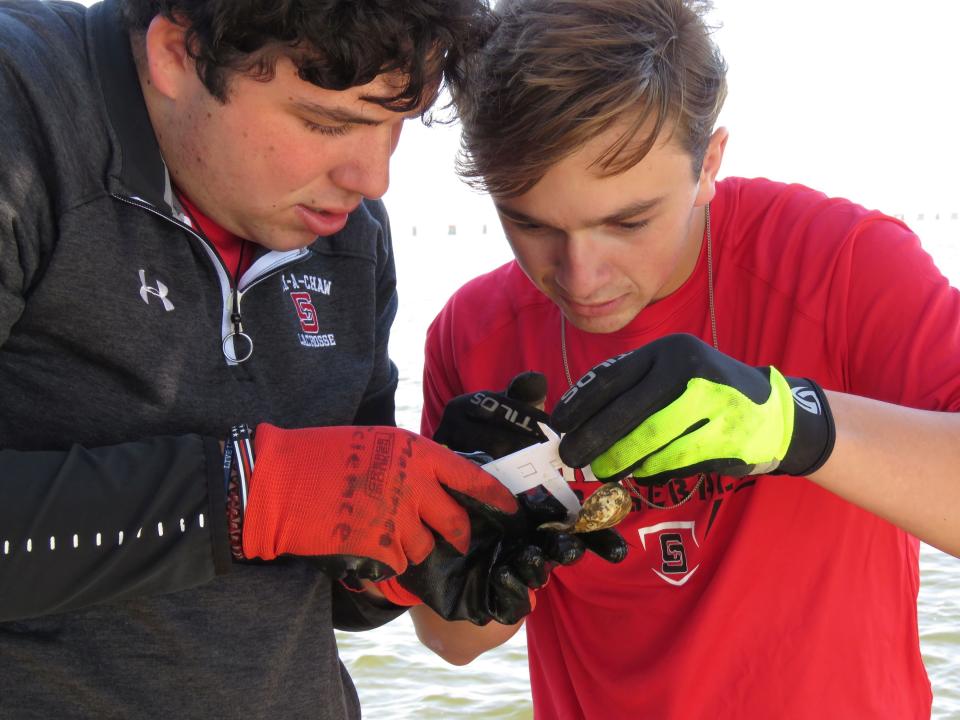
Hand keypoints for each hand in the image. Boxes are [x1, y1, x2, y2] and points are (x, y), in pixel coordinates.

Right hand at [241, 424, 517, 581]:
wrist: (278, 481)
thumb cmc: (321, 455)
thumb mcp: (376, 442)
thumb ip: (410, 462)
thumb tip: (435, 483)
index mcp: (417, 453)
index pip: (471, 477)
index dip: (495, 497)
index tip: (509, 509)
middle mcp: (414, 484)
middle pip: (456, 522)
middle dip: (459, 537)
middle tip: (456, 541)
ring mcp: (397, 518)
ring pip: (425, 547)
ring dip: (414, 549)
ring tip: (388, 538)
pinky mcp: (378, 547)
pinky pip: (397, 564)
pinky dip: (388, 563)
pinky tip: (368, 549)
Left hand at [423, 372, 627, 623]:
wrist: (419, 516)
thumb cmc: (461, 470)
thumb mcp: (481, 432)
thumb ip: (511, 410)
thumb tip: (533, 380)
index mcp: (541, 508)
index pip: (579, 520)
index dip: (600, 530)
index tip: (614, 534)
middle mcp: (531, 539)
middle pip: (564, 549)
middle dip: (575, 549)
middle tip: (580, 548)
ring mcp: (509, 565)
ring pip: (536, 572)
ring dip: (540, 567)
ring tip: (535, 560)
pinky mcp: (482, 588)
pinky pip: (502, 597)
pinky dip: (509, 592)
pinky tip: (504, 578)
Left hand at [551, 333, 835, 483]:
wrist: (775, 413)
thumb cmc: (708, 393)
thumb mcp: (672, 372)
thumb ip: (632, 386)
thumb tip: (578, 417)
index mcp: (669, 351)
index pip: (612, 378)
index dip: (580, 405)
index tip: (558, 426)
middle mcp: (690, 370)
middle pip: (627, 412)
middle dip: (593, 438)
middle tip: (572, 457)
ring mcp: (712, 404)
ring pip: (650, 440)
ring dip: (621, 459)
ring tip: (603, 470)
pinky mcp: (727, 437)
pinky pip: (676, 459)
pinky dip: (652, 469)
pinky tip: (640, 472)